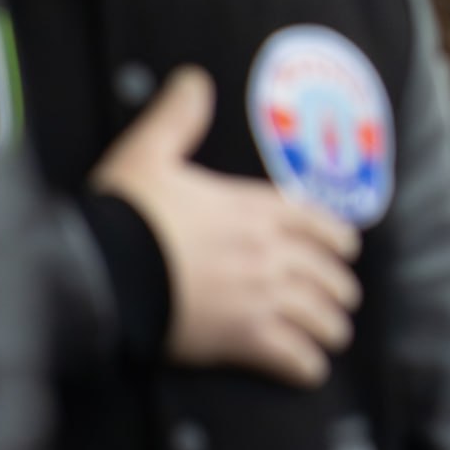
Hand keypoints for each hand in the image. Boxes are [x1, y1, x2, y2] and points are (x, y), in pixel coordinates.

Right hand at [91, 65, 362, 386]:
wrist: (103, 269)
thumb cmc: (127, 213)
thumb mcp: (150, 152)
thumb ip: (178, 117)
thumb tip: (194, 80)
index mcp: (256, 209)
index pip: (320, 224)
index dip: (339, 240)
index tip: (346, 250)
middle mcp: (271, 252)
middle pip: (329, 275)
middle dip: (337, 289)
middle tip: (338, 300)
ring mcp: (262, 296)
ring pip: (320, 315)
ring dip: (329, 326)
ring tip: (331, 335)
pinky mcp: (244, 338)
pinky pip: (293, 356)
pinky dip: (305, 365)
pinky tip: (309, 369)